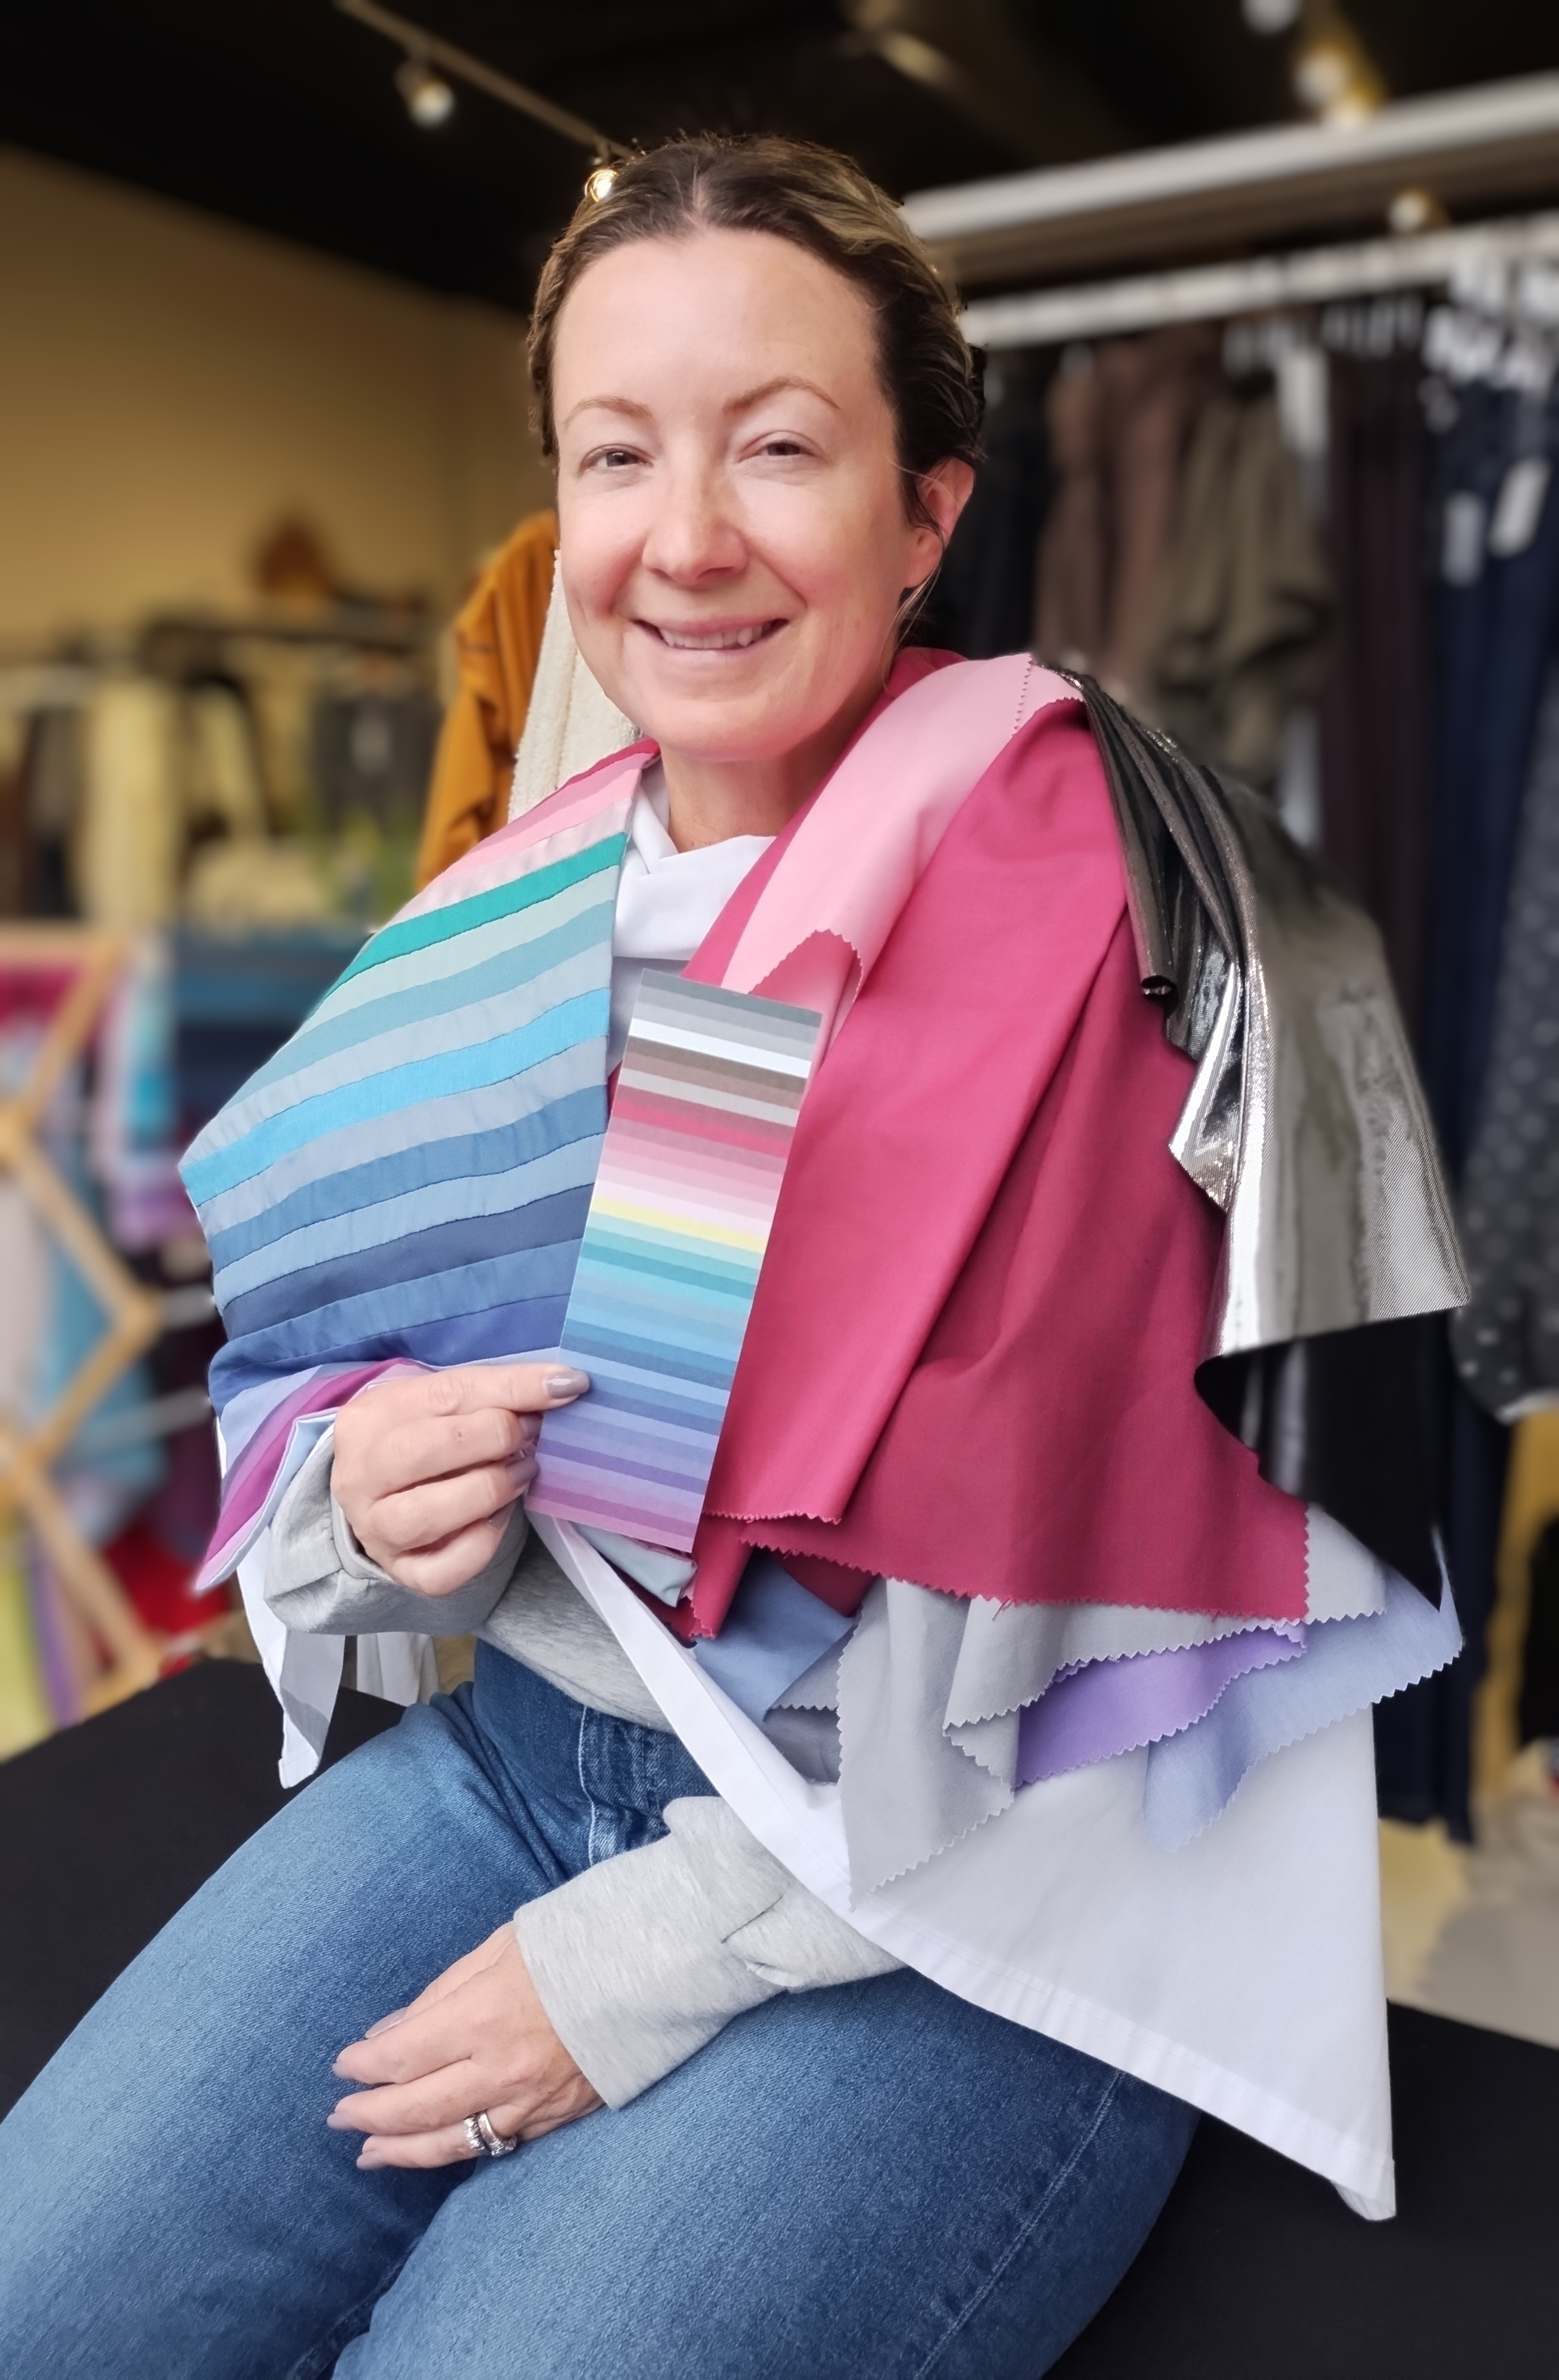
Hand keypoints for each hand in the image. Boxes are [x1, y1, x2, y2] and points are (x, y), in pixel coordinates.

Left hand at [328, 1925, 603, 2169]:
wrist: (656, 1970)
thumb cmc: (571, 1944)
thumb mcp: (497, 1948)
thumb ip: (439, 1994)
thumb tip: (387, 2033)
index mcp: (482, 2016)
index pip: (401, 2055)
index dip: (364, 2065)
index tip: (343, 2064)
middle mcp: (500, 2068)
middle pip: (416, 2107)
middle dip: (369, 2113)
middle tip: (340, 2116)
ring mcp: (530, 2101)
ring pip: (451, 2141)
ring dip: (402, 2149)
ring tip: (369, 2154)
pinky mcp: (556, 2118)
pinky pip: (496, 2144)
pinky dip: (457, 2150)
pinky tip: (433, 2150)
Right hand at [332, 1361, 588, 1596]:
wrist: (384, 1491)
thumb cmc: (424, 1435)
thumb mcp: (447, 1402)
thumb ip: (498, 1391)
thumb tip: (565, 1384)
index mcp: (370, 1417)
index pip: (447, 1394)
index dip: (514, 1389)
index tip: (566, 1387)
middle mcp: (360, 1475)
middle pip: (423, 1451)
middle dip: (493, 1438)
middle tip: (530, 1434)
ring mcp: (375, 1529)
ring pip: (426, 1514)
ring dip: (489, 1490)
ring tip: (521, 1474)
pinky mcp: (401, 1570)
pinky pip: (442, 1571)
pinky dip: (482, 1544)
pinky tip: (500, 1517)